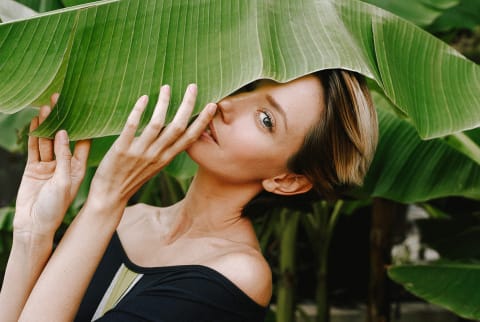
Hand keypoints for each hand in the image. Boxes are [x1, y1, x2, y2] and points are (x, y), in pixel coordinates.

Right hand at [14, 94, 90, 238]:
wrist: (33, 225)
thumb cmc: (55, 208)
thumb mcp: (64, 181)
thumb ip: (64, 157)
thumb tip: (64, 133)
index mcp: (78, 168)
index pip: (83, 143)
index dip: (83, 126)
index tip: (83, 109)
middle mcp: (65, 165)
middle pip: (64, 138)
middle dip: (63, 120)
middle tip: (61, 101)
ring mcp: (49, 166)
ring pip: (48, 140)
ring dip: (47, 124)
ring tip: (46, 106)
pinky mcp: (34, 168)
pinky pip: (34, 148)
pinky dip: (34, 135)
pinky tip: (35, 121)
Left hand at [88, 84, 215, 205]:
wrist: (110, 196)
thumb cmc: (131, 178)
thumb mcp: (153, 165)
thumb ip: (163, 148)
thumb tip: (170, 128)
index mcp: (166, 158)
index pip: (190, 137)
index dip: (202, 121)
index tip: (212, 105)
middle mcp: (156, 155)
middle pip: (177, 127)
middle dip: (187, 105)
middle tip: (192, 86)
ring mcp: (140, 153)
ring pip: (157, 125)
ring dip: (163, 104)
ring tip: (166, 87)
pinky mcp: (121, 151)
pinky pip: (132, 127)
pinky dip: (139, 111)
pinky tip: (144, 98)